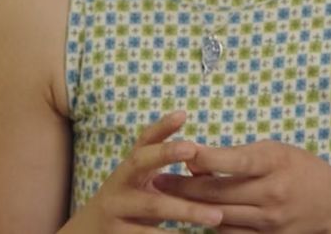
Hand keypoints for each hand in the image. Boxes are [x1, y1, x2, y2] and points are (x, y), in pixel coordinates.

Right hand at [63, 111, 224, 231]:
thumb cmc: (132, 203)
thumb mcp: (146, 183)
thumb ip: (172, 173)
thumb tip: (207, 162)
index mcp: (131, 167)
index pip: (144, 140)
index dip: (162, 127)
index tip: (182, 115)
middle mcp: (119, 183)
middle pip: (140, 162)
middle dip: (166, 153)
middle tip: (194, 149)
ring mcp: (115, 209)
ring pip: (153, 206)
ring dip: (187, 210)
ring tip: (216, 216)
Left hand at [153, 140, 330, 233]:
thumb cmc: (301, 169)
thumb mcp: (275, 151)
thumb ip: (238, 156)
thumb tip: (195, 160)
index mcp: (276, 163)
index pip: (234, 160)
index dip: (204, 156)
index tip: (177, 152)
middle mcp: (272, 193)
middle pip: (217, 192)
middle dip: (181, 185)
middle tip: (154, 178)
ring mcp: (269, 220)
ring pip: (217, 216)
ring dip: (188, 207)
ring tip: (163, 198)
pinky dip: (208, 225)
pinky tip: (191, 218)